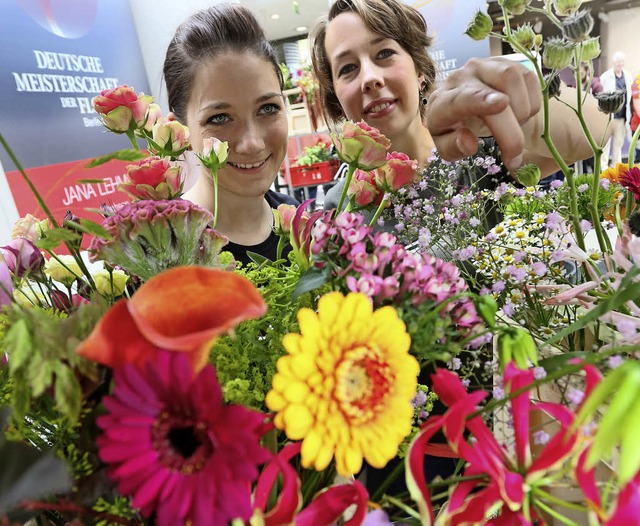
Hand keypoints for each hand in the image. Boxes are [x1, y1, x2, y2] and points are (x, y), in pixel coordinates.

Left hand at [426, 57, 541, 172]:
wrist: (467, 110)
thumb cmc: (455, 131)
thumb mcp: (448, 147)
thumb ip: (453, 148)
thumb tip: (468, 143)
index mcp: (441, 101)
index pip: (460, 98)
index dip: (480, 100)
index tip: (502, 104)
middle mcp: (461, 77)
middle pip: (492, 94)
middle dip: (510, 130)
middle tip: (514, 157)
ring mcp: (485, 66)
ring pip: (512, 80)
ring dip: (521, 112)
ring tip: (512, 126)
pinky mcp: (507, 62)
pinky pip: (529, 80)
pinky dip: (531, 103)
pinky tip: (518, 114)